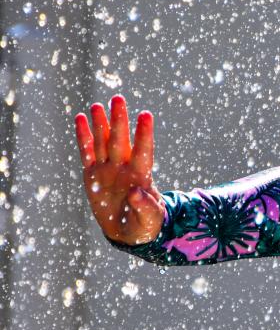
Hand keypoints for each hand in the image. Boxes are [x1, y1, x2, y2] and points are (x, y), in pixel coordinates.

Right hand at [75, 94, 164, 244]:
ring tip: (98, 105)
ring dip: (101, 124)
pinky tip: (81, 118)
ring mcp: (108, 170)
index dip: (144, 134)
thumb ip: (145, 207)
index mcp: (141, 177)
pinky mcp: (93, 175)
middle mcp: (124, 168)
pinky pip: (87, 153)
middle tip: (118, 98)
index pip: (144, 151)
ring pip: (104, 143)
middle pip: (121, 141)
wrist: (128, 230)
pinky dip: (84, 137)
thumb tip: (137, 192)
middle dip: (119, 121)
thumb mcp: (149, 220)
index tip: (146, 115)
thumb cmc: (144, 224)